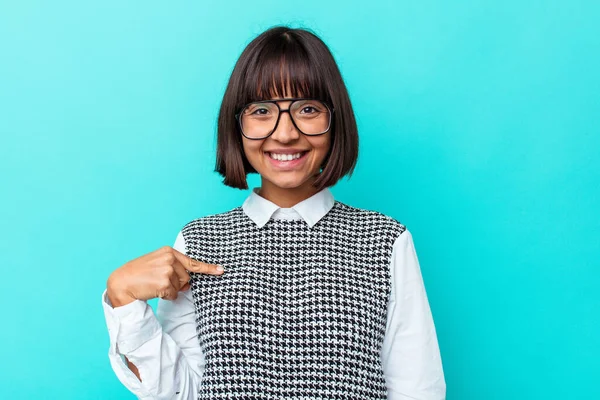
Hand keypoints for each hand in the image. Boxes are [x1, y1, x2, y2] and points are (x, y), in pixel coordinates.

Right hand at [106, 246, 222, 306]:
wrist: (121, 281)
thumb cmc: (138, 273)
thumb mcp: (157, 263)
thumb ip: (174, 268)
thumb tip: (189, 283)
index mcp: (168, 251)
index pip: (192, 262)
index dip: (208, 268)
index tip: (221, 270)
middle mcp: (170, 259)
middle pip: (187, 278)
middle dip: (177, 283)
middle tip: (158, 281)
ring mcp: (167, 270)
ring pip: (181, 287)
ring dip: (170, 290)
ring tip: (154, 284)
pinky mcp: (164, 283)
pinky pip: (174, 295)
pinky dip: (166, 296)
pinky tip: (153, 290)